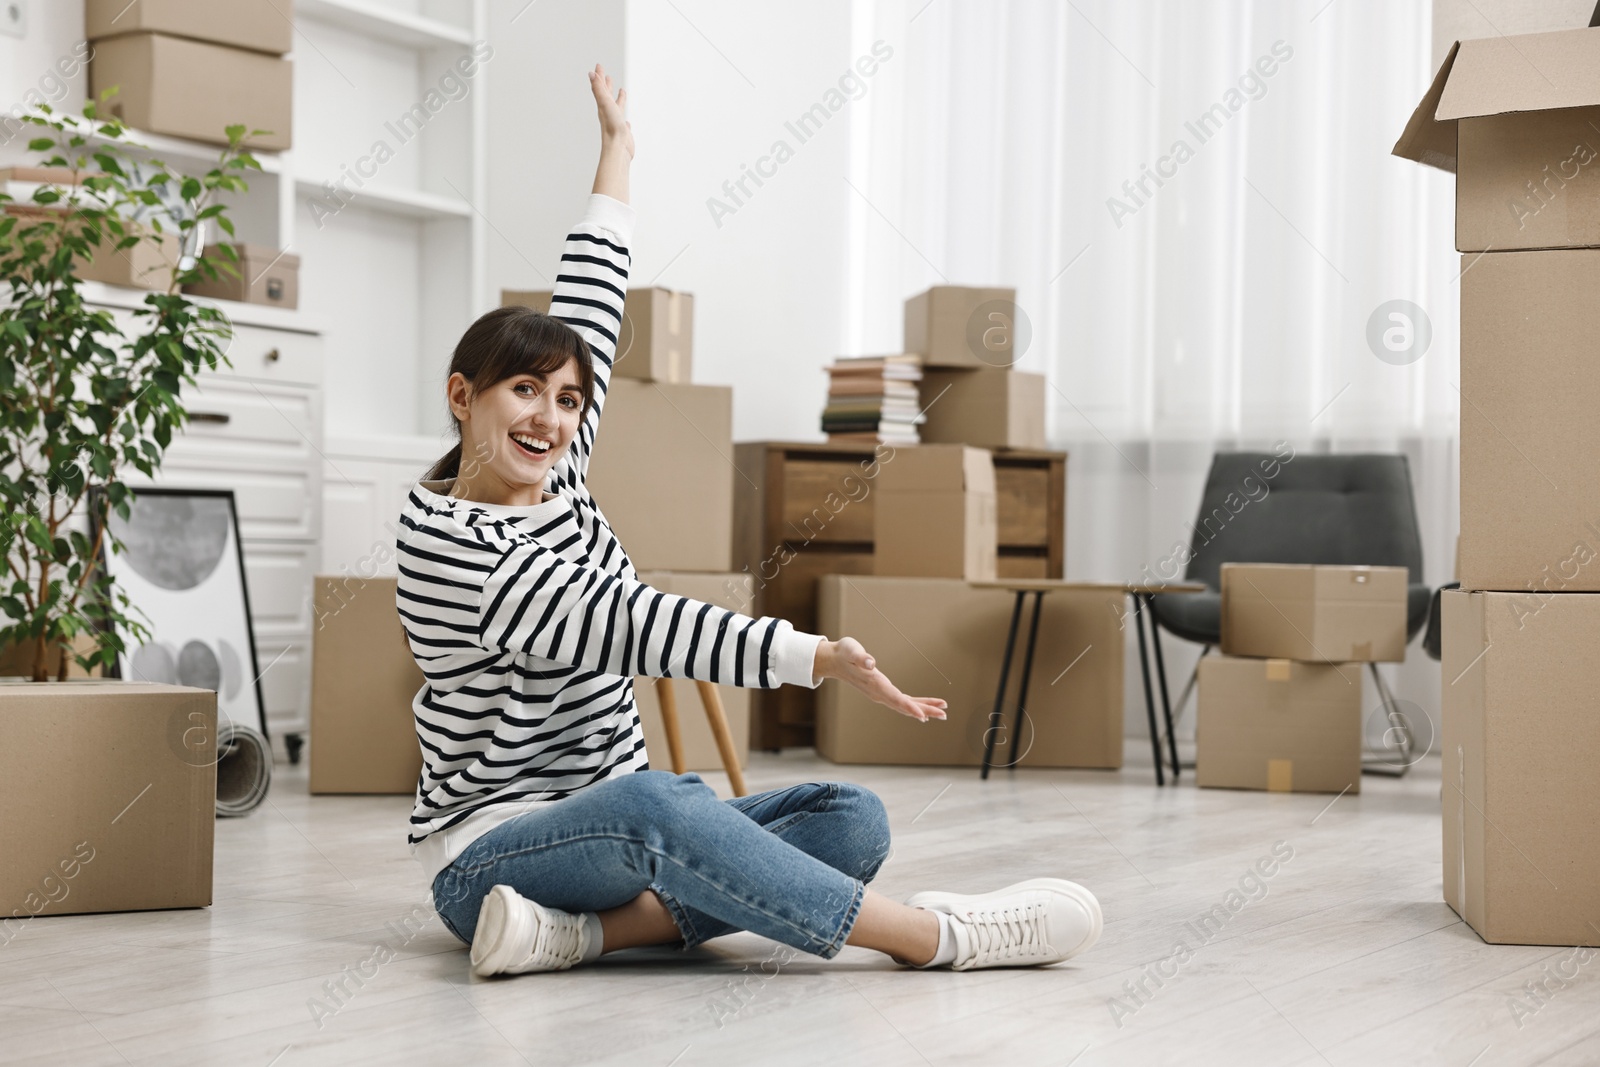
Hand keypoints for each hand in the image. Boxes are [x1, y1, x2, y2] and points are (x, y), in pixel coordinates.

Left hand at [588, 63, 632, 158]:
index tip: (598, 66)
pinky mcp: (623, 132)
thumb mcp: (605, 103)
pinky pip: (624, 123)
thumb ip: (598, 89)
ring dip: (618, 99)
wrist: (618, 148)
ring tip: (621, 92)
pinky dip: (624, 118)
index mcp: (604, 106)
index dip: (599, 76)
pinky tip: (626, 121)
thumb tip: (591, 74)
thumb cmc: (612, 127)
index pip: (600, 88)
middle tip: (607, 76)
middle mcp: (609, 113)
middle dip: (607, 85)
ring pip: (617, 108)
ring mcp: (616, 122)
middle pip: (607, 96)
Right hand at [814, 637, 947, 721]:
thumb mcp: (851, 650)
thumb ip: (860, 657)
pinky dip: (915, 704)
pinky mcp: (883, 691)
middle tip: (943, 714)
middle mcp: (878, 693)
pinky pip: (902, 700)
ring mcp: (881, 694)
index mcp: (874, 684)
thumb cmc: (844, 653)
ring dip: (923, 709)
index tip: (923, 716)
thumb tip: (870, 663)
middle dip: (924, 711)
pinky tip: (925, 707)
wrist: (834, 660)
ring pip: (905, 705)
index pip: (895, 699)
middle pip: (904, 706)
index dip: (909, 707)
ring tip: (941, 712)